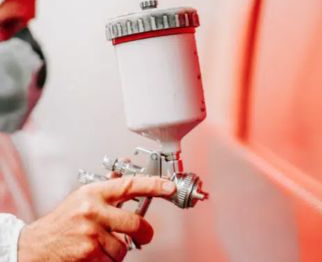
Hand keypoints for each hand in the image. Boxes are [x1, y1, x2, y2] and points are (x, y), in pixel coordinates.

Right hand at [18, 177, 175, 261]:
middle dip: (144, 234)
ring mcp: (91, 232)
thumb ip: (107, 194)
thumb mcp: (81, 199)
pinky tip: (94, 253)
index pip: (130, 185)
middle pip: (135, 223)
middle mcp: (92, 210)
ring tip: (101, 245)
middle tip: (144, 236)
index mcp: (93, 193)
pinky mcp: (89, 252)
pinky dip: (107, 260)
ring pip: (124, 246)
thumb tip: (130, 184)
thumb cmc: (61, 223)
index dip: (153, 185)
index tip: (169, 187)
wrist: (35, 246)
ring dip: (117, 250)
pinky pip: (112, 260)